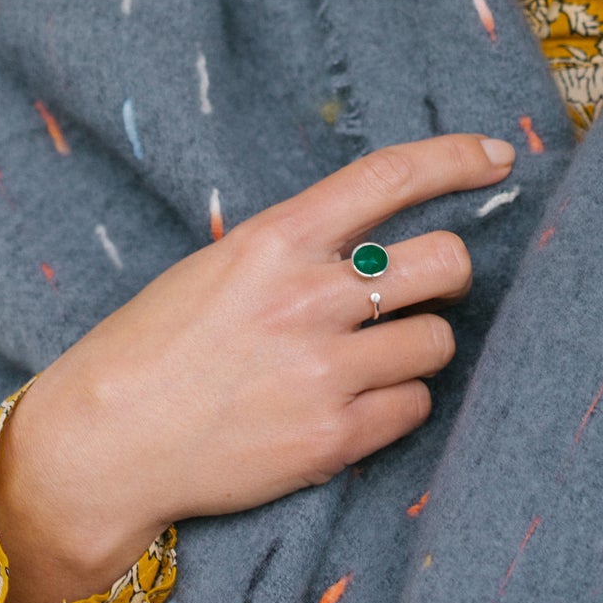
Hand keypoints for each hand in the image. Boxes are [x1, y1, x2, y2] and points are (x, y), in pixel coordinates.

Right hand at [0, 131, 514, 602]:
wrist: (104, 445)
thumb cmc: (155, 347)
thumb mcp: (221, 266)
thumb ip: (299, 248)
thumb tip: (377, 241)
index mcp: (276, 240)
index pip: (389, 176)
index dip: (456, 158)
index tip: (498, 156)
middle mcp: (309, 298)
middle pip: (446, 262)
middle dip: (447, 274)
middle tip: (419, 290)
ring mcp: (325, 371)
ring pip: (439, 342)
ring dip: (418, 347)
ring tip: (367, 358)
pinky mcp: (333, 440)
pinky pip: (414, 407)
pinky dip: (397, 404)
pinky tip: (352, 404)